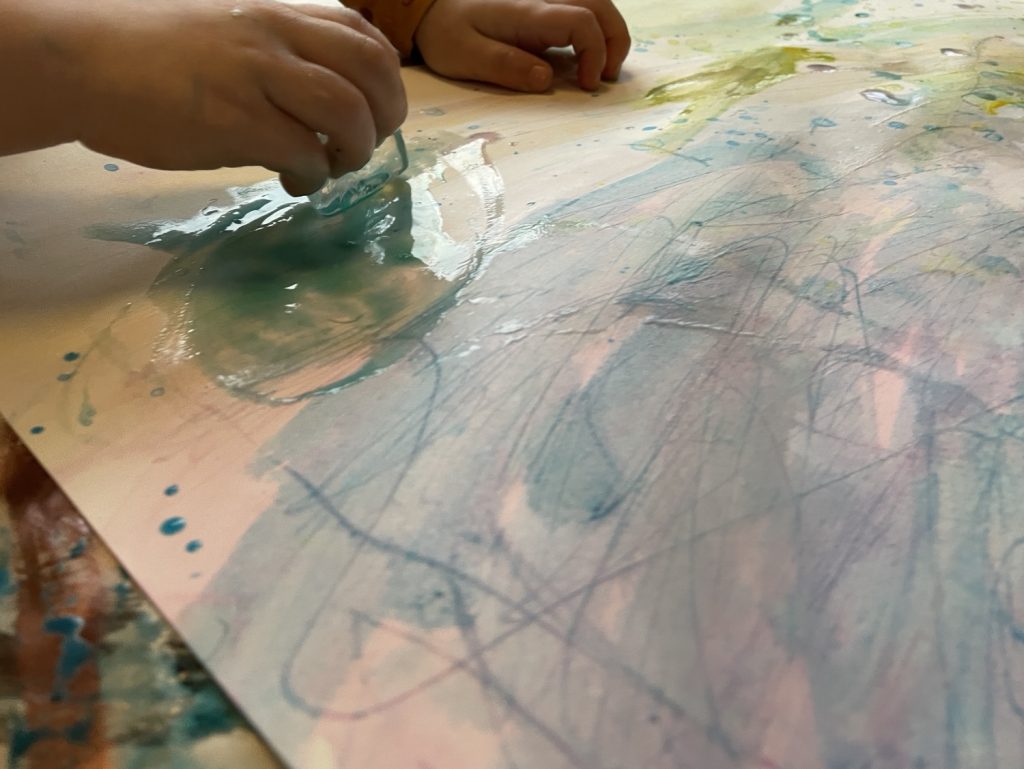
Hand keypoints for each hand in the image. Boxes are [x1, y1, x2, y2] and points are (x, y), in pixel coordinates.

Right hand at [0, 0, 406, 194]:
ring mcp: (256, 77)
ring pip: (347, 111)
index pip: (363, 34)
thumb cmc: (149, 53)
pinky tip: (294, 182)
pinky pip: (304, 153)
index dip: (387, 79)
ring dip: (355, 150)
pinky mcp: (235, 121)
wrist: (81, 62)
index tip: (377, 111)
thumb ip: (277, 58)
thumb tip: (318, 110)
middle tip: (365, 147)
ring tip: (331, 168)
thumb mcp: (226, 32)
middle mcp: (274, 37)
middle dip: (387, 117)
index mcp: (276, 14)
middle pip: (371, 70)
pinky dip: (314, 176)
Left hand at [413, 0, 629, 92]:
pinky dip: (596, 30)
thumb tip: (545, 78)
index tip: (586, 85)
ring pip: (597, 2)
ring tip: (602, 69)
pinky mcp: (544, 6)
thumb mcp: (464, 55)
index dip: (595, 54)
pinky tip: (587, 56)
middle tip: (607, 77)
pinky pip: (583, 8)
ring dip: (610, 33)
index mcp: (526, 12)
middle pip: (601, 4)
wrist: (429, 8)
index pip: (581, 20)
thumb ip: (504, 66)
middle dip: (616, 40)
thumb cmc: (446, 34)